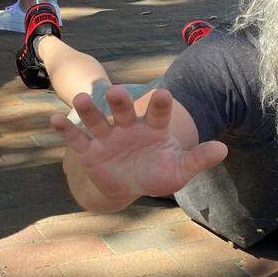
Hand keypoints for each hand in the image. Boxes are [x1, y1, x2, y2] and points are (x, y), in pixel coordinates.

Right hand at [50, 86, 227, 200]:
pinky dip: (65, 129)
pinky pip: (76, 138)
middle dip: (119, 101)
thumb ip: (198, 160)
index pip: (157, 113)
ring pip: (97, 119)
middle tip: (115, 91)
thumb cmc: (157, 173)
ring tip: (81, 100)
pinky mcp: (89, 150)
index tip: (164, 93)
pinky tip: (54, 119)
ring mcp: (107, 136)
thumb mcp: (179, 170)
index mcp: (152, 127)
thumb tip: (223, 150)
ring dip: (89, 110)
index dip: (160, 104)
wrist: (129, 185)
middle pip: (123, 110)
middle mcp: (128, 126)